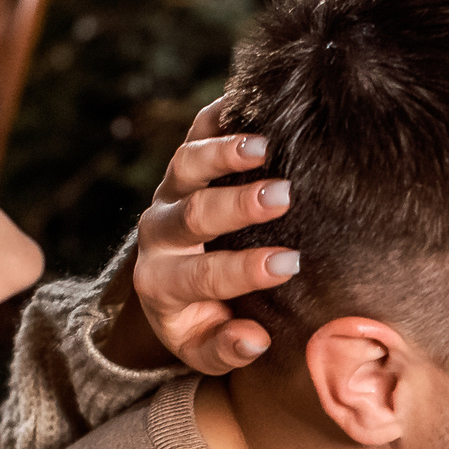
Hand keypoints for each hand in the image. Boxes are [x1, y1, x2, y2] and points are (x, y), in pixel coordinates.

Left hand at [120, 99, 300, 374]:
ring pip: (185, 164)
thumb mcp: (204, 348)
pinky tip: (257, 99)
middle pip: (192, 214)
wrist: (169, 285)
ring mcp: (168, 191)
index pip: (202, 276)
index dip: (244, 270)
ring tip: (264, 144)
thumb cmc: (199, 320)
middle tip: (281, 195)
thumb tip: (254, 341)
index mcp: (162, 283)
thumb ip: (225, 349)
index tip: (289, 263)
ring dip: (224, 153)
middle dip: (237, 205)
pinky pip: (197, 129)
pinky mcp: (182, 163)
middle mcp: (159, 234)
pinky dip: (223, 113)